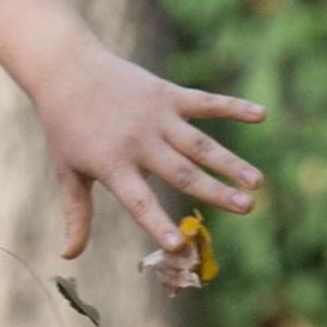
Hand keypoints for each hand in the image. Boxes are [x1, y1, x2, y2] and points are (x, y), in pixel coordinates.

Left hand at [34, 40, 266, 257]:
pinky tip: (261, 115)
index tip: (177, 244)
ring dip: (230, 162)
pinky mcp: (166, 94)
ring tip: (257, 182)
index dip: (156, 222)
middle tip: (248, 207)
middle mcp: (138, 142)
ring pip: (199, 143)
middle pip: (181, 172)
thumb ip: (77, 214)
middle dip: (215, 190)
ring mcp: (155, 116)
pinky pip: (204, 102)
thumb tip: (67, 256)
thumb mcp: (67, 172)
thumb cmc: (65, 128)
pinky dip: (233, 107)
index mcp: (112, 164)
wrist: (65, 70)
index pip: (137, 201)